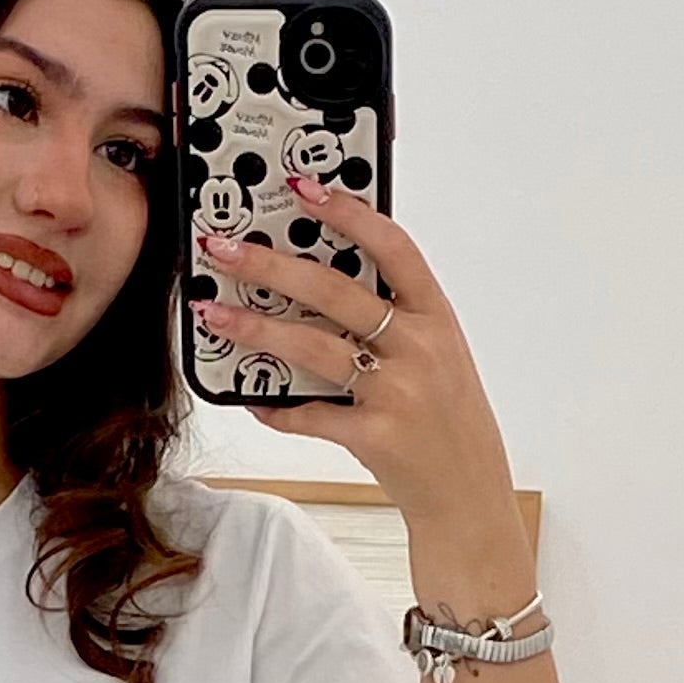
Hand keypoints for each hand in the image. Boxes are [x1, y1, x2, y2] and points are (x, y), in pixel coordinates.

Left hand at [193, 179, 518, 564]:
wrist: (469, 494)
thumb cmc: (449, 420)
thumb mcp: (438, 355)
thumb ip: (395, 319)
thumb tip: (323, 284)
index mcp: (436, 316)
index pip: (392, 246)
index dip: (347, 212)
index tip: (303, 188)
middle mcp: (419, 347)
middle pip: (335, 291)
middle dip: (272, 265)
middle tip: (225, 250)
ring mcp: (397, 391)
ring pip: (314, 347)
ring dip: (256, 328)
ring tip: (214, 314)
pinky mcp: (374, 436)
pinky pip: (311, 415)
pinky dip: (278, 407)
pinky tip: (253, 399)